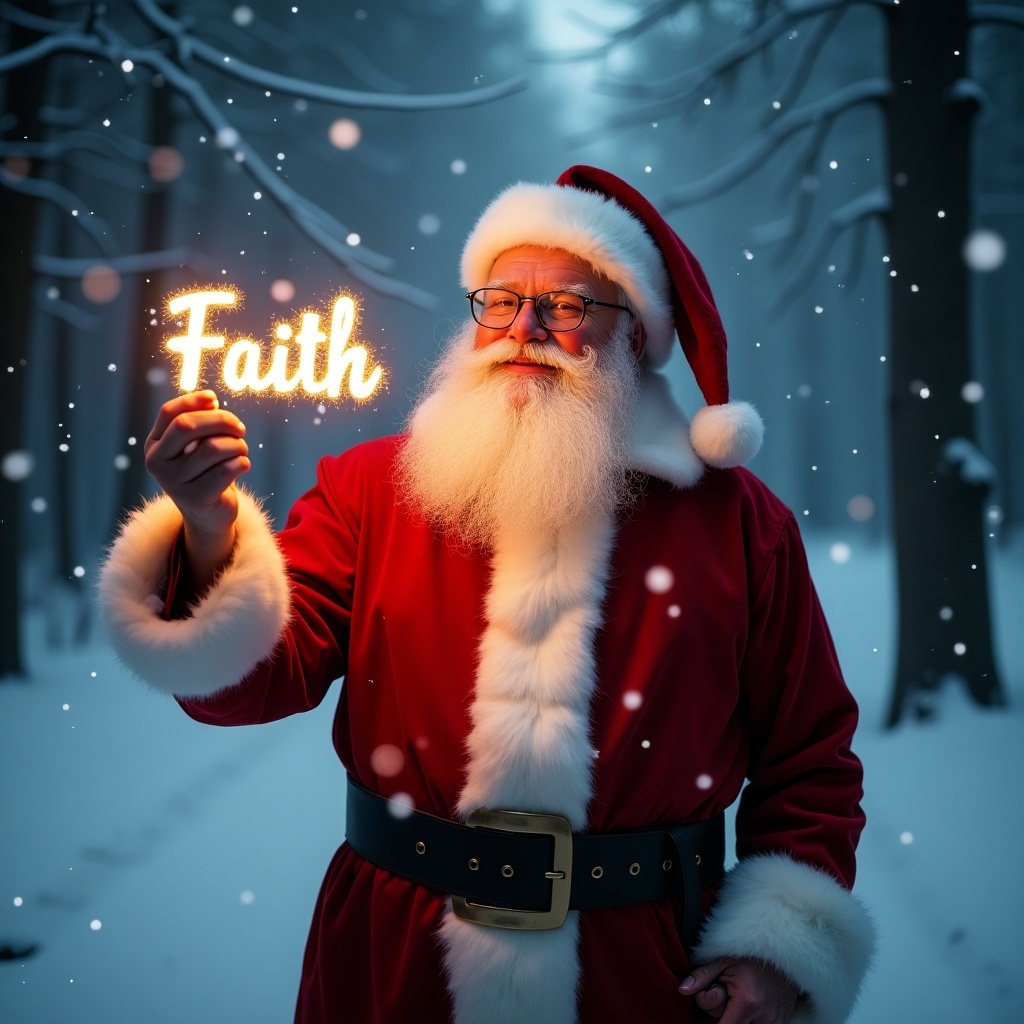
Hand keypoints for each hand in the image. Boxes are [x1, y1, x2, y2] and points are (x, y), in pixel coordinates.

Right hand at [144, 390, 249, 587]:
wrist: (208, 513)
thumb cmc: (206, 470)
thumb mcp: (198, 444)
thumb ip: (200, 421)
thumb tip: (210, 400)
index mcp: (154, 445)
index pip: (169, 413)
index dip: (193, 401)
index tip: (214, 398)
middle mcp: (157, 463)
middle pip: (187, 426)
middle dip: (220, 420)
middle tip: (240, 428)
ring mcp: (174, 483)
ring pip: (213, 448)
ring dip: (237, 445)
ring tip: (241, 450)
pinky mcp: (195, 499)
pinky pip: (226, 470)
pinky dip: (242, 463)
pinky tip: (242, 466)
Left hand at [679, 956, 798, 1022]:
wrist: (785, 954)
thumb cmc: (751, 956)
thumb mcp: (723, 960)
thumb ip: (702, 976)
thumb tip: (682, 990)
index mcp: (747, 1002)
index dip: (714, 1020)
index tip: (712, 1007)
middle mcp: (764, 1017)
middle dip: (725, 1016)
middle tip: (726, 994)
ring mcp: (776, 1022)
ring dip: (739, 1018)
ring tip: (739, 1000)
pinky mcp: (783, 1023)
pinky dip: (751, 1020)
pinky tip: (750, 1005)